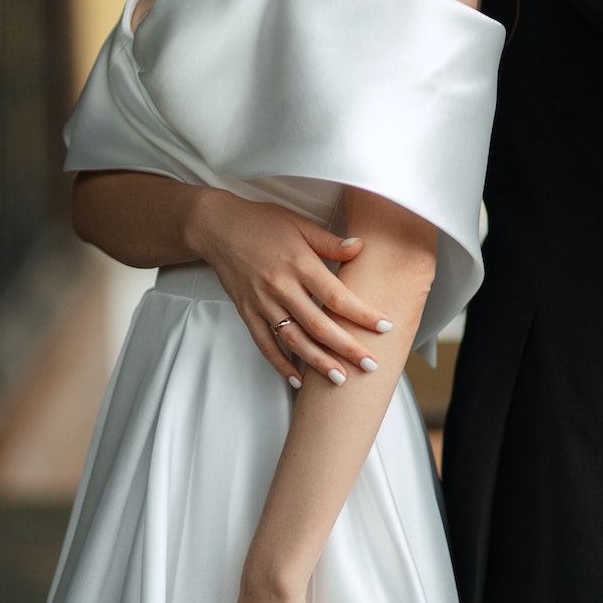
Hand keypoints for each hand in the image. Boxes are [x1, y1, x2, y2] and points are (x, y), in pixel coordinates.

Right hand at [187, 190, 392, 384]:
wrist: (217, 227)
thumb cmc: (261, 222)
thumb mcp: (300, 224)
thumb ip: (329, 242)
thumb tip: (359, 248)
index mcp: (299, 264)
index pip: (337, 296)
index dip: (362, 314)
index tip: (385, 327)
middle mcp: (281, 287)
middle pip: (319, 324)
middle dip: (347, 348)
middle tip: (371, 365)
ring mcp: (262, 303)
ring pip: (294, 339)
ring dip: (318, 362)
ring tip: (340, 379)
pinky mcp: (247, 312)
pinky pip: (265, 343)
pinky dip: (280, 363)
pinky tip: (297, 379)